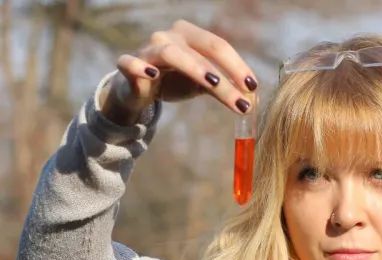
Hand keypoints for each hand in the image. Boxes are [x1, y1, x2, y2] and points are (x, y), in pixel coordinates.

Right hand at [101, 20, 257, 124]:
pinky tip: (152, 74)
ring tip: (213, 84)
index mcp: (191, 36)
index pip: (219, 46)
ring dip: (195, 68)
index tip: (253, 88)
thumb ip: (225, 89)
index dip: (238, 66)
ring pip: (172, 53)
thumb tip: (251, 101)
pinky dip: (141, 66)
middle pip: (203, 47)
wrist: (139, 89)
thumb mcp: (204, 85)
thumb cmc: (175, 81)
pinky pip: (131, 62)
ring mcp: (148, 48)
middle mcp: (170, 36)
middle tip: (243, 95)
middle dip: (225, 72)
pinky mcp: (129, 64)